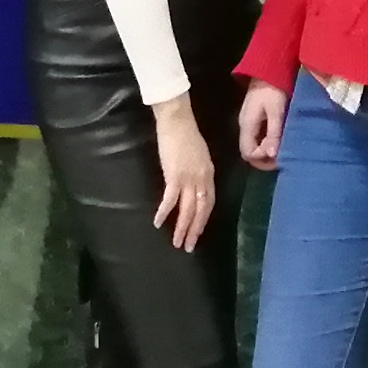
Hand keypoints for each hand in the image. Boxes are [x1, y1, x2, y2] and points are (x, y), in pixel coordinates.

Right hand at [149, 96, 215, 250]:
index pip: (209, 203)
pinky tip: (158, 222)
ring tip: (176, 242)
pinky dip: (165, 212)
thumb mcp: (200, 155)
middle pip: (200, 210)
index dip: (203, 219)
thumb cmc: (186, 135)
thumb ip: (199, 171)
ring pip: (188, 209)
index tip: (197, 232)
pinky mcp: (174, 176)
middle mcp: (202, 180)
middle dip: (194, 230)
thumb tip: (194, 184)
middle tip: (188, 247)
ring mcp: (189, 179)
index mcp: (209, 174)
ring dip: (182, 227)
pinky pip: (170, 199)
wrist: (177, 121)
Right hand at [238, 81, 287, 169]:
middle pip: (248, 151)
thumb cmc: (274, 89)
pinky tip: (279, 139)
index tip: (279, 156)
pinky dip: (266, 142)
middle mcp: (244, 125)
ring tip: (282, 150)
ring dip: (266, 150)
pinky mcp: (254, 117)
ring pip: (253, 144)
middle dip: (264, 158)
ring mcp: (248, 121)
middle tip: (282, 158)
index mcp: (247, 125)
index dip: (262, 159)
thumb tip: (272, 155)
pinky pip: (257, 136)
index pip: (248, 153)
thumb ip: (274, 133)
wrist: (268, 68)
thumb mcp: (276, 111)